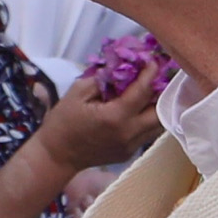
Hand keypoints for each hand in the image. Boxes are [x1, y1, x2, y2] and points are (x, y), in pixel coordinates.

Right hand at [35, 65, 162, 172]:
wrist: (56, 156)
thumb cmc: (63, 122)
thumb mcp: (77, 92)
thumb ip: (102, 78)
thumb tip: (121, 67)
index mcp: (115, 116)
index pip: (143, 91)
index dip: (150, 73)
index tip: (153, 61)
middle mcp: (128, 133)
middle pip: (160, 111)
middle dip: (161, 93)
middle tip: (156, 78)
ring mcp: (130, 146)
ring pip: (158, 125)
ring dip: (157, 108)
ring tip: (151, 93)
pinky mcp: (129, 153)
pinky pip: (147, 134)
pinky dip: (147, 120)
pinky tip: (138, 110)